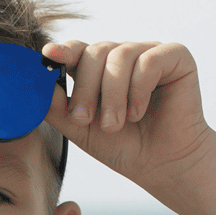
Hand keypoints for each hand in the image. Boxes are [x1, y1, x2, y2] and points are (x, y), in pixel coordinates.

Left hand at [41, 40, 215, 191]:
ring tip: (115, 124)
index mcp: (101, 68)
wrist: (163, 165)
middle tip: (84, 120)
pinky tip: (138, 114)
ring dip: (112, 95)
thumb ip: (58, 108)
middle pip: (96, 51)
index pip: (78, 49)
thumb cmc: (124, 146)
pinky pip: (149, 61)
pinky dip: (139, 90)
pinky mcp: (176, 57)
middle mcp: (125, 55)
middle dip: (85, 88)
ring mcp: (150, 53)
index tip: (50, 55)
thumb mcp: (82, 129)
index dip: (63, 50)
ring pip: (120, 55)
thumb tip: (38, 87)